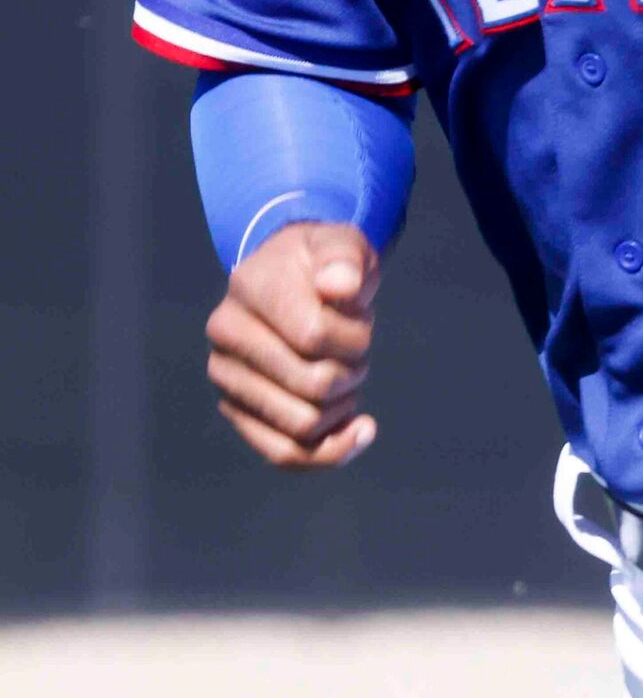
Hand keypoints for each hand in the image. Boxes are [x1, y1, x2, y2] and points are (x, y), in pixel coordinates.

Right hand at [204, 222, 380, 467]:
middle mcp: (226, 338)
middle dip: (353, 371)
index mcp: (249, 289)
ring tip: (349, 377)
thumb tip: (340, 285)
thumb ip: (343, 258)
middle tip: (357, 351)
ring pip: (301, 425)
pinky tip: (360, 431)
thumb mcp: (340, 243)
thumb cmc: (323, 262)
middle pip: (312, 385)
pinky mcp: (237, 410)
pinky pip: (284, 453)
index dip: (354, 336)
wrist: (294, 279)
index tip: (361, 319)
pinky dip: (329, 451)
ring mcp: (227, 379)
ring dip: (344, 407)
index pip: (313, 335)